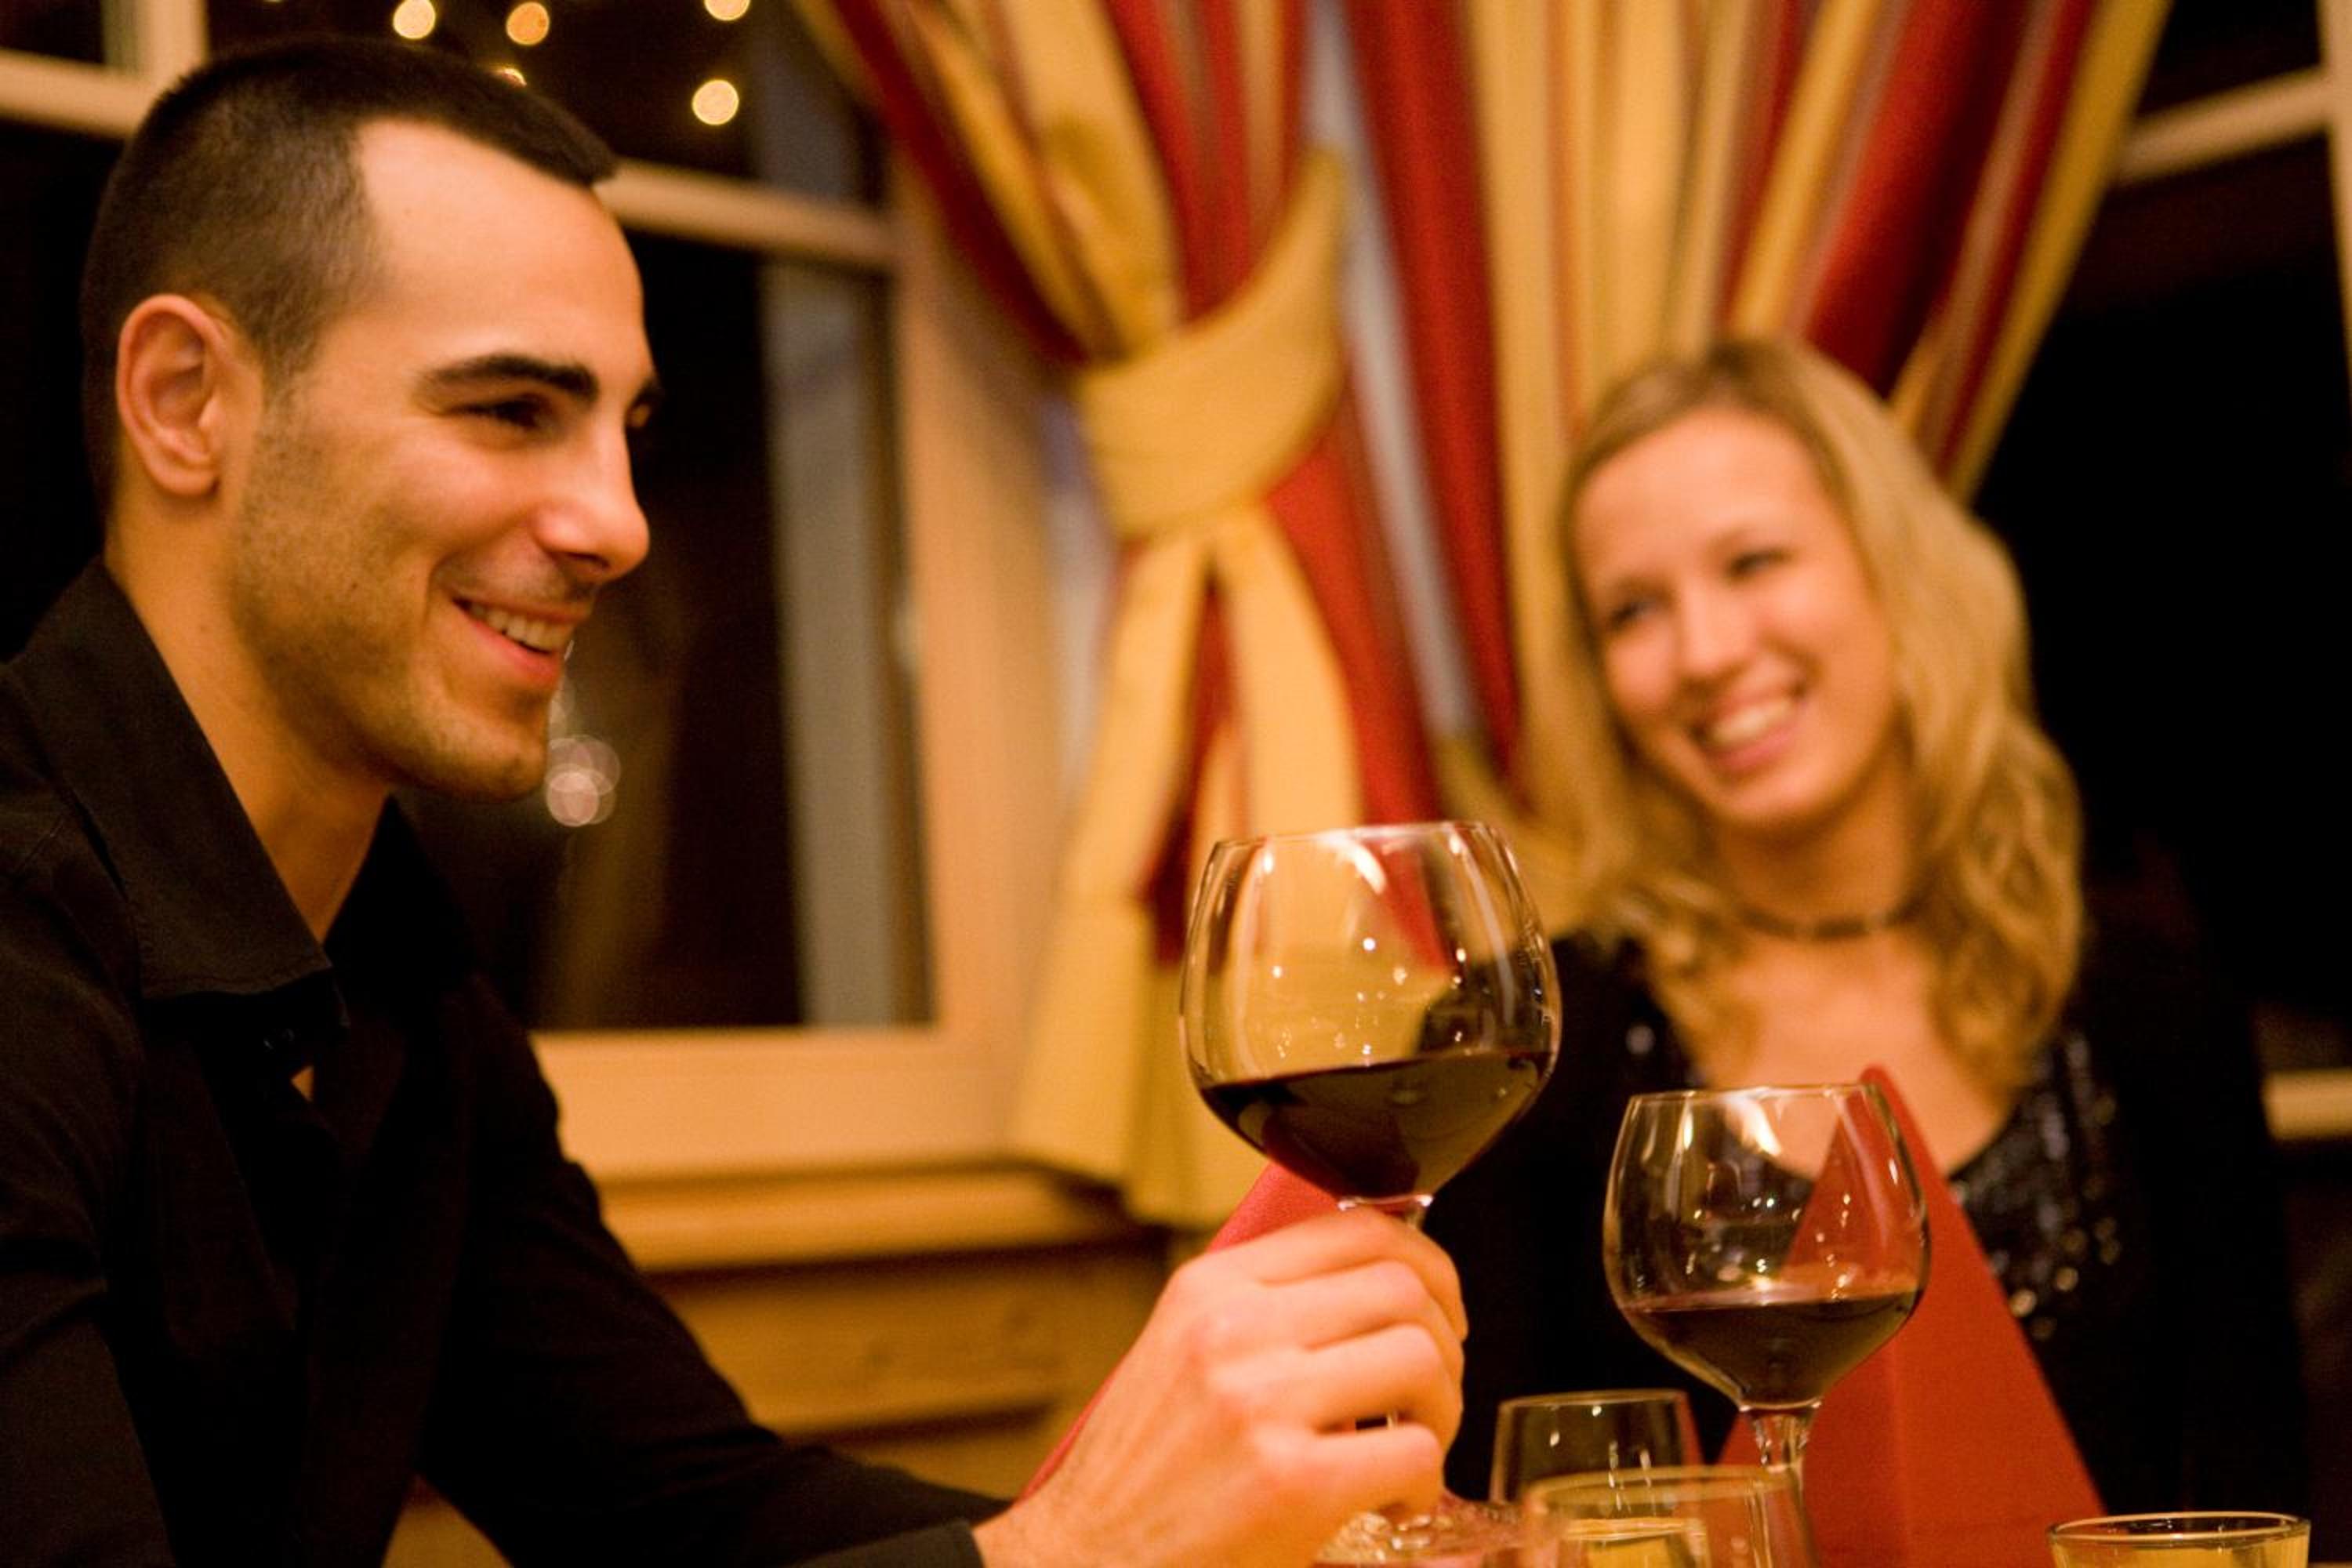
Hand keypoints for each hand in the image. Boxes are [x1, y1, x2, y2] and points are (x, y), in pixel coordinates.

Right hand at [973, 1209, 1465, 1566]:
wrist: (1087, 1556)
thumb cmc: (1144, 1468)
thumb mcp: (1183, 1348)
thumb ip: (1266, 1307)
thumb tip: (1378, 1278)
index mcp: (1211, 1286)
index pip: (1359, 1228)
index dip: (1427, 1267)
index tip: (1437, 1310)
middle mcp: (1234, 1327)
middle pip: (1404, 1288)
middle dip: (1446, 1342)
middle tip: (1430, 1393)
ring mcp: (1261, 1401)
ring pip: (1420, 1360)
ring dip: (1442, 1410)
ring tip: (1409, 1444)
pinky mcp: (1291, 1482)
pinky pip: (1414, 1451)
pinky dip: (1421, 1482)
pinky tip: (1389, 1502)